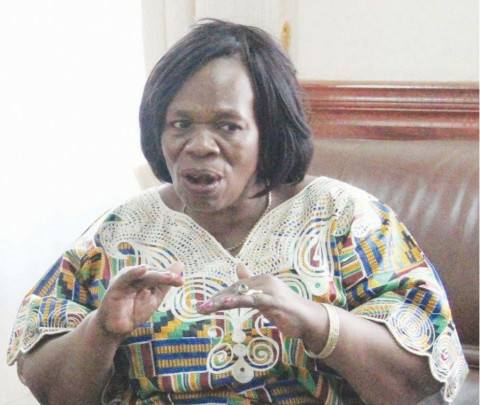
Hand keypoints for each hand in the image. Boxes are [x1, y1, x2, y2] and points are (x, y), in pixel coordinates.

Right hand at [94, 262, 183, 340]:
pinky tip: (143, 269)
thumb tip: (180, 264)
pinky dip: (133, 272)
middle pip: (153, 273)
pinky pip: (125, 278)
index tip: (181, 281)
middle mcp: (134, 276)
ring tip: (169, 276)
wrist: (117, 330)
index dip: (170, 277)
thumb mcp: (154, 297)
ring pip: (143, 275)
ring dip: (156, 275)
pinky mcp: (115, 287)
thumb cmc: (134, 311)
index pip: (159, 274)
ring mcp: (125, 280)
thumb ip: (166, 282)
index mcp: (143, 277)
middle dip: (166, 276)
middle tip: (178, 280)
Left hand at [197, 264, 324, 339]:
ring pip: (242, 294)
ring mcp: (270, 291)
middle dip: (217, 300)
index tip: (205, 306)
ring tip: (209, 306)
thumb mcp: (264, 296)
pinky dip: (241, 300)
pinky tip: (229, 303)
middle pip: (236, 290)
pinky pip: (255, 300)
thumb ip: (251, 283)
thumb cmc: (286, 309)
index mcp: (260, 280)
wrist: (309, 319)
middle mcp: (264, 282)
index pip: (236, 288)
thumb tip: (238, 265)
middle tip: (201, 308)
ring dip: (224, 301)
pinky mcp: (275, 301)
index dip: (220, 296)